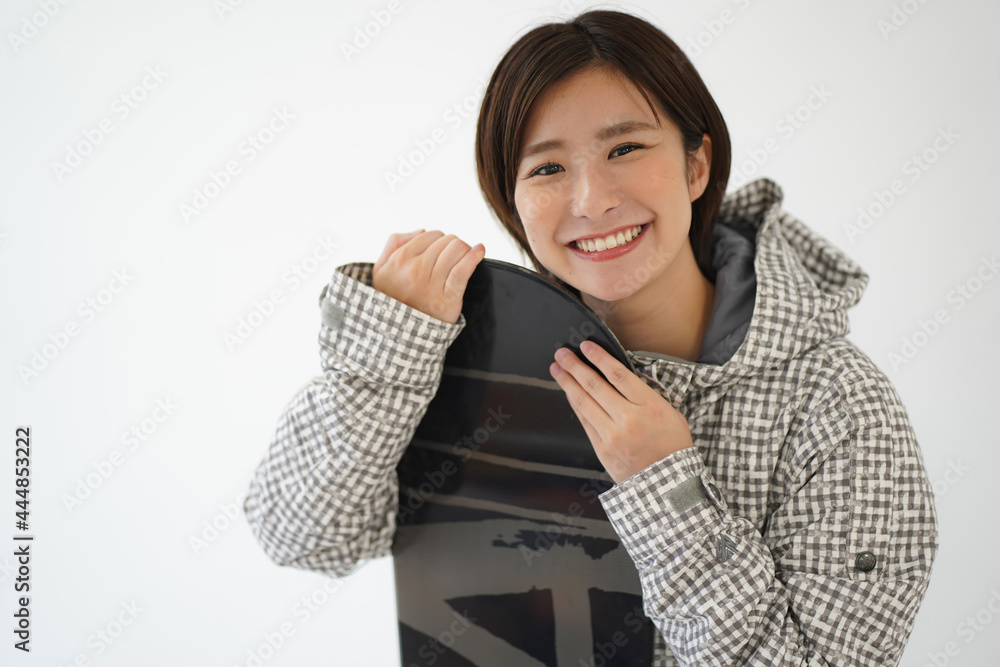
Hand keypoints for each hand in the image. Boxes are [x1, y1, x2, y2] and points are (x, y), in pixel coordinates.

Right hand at [372, 229, 485, 324]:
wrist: (400, 333)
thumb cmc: (393, 298)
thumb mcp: (381, 269)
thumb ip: (395, 243)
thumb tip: (422, 230)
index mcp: (400, 259)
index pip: (430, 235)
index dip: (439, 240)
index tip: (440, 250)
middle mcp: (416, 269)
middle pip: (446, 241)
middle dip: (452, 245)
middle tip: (452, 256)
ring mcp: (432, 284)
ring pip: (457, 250)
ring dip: (464, 250)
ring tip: (465, 256)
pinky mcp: (448, 297)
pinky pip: (463, 270)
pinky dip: (474, 257)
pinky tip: (480, 250)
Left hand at [549, 340, 692, 484]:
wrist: (668, 485)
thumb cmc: (672, 447)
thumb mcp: (671, 414)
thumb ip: (646, 395)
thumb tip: (622, 379)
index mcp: (649, 406)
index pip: (618, 375)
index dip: (599, 358)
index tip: (586, 346)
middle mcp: (628, 419)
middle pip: (595, 385)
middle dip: (575, 366)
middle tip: (562, 353)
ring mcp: (612, 435)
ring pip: (584, 402)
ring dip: (568, 382)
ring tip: (557, 369)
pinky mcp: (602, 448)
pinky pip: (584, 421)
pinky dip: (575, 404)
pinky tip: (568, 393)